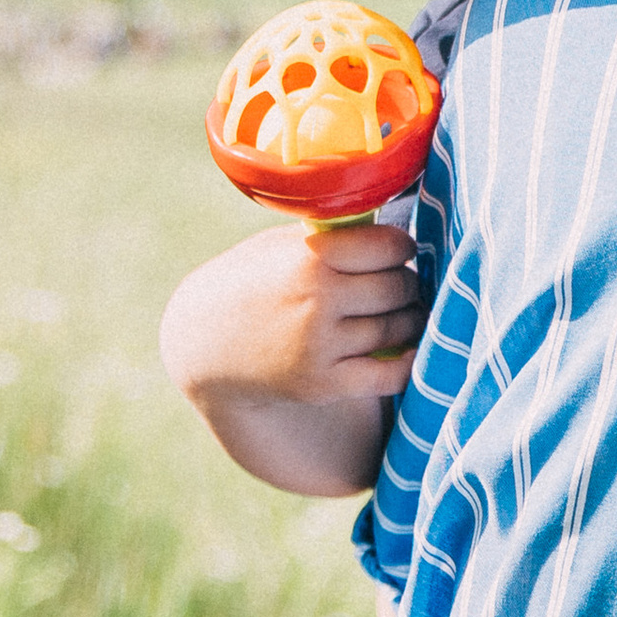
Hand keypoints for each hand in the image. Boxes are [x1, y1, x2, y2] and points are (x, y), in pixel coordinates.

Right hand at [159, 220, 424, 496]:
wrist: (205, 344)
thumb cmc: (253, 282)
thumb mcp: (280, 245)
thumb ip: (332, 236)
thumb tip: (394, 232)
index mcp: (310, 257)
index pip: (390, 246)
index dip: (400, 246)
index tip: (397, 250)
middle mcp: (318, 299)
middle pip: (399, 287)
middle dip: (405, 283)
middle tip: (399, 283)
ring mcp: (320, 345)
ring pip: (399, 327)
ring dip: (409, 319)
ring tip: (401, 312)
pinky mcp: (322, 383)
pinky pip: (391, 375)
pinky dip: (409, 363)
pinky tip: (411, 349)